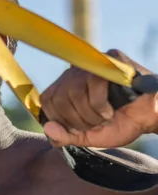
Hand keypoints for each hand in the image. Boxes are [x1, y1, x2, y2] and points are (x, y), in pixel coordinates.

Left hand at [40, 49, 157, 147]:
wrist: (151, 117)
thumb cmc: (120, 123)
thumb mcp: (89, 136)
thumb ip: (66, 136)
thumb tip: (48, 129)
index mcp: (66, 87)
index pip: (47, 100)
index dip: (61, 119)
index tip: (81, 128)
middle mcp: (74, 72)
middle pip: (59, 98)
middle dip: (78, 121)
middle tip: (96, 124)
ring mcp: (92, 63)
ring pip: (74, 92)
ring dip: (91, 114)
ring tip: (105, 117)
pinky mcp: (110, 58)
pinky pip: (93, 82)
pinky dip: (100, 104)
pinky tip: (111, 109)